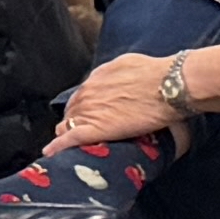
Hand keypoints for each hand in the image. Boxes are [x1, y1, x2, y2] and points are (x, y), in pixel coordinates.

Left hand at [54, 56, 182, 151]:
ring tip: (71, 146)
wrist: (168, 87)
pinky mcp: (95, 128)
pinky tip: (51, 153)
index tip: (88, 115)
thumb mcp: (130, 65)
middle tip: (83, 133)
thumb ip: (117, 74)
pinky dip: (59, 146)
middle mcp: (87, 93)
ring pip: (68, 124)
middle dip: (76, 121)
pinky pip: (70, 138)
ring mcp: (89, 110)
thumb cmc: (156, 74)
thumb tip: (119, 79)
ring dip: (70, 133)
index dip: (84, 108)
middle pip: (72, 111)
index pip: (82, 96)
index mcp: (96, 79)